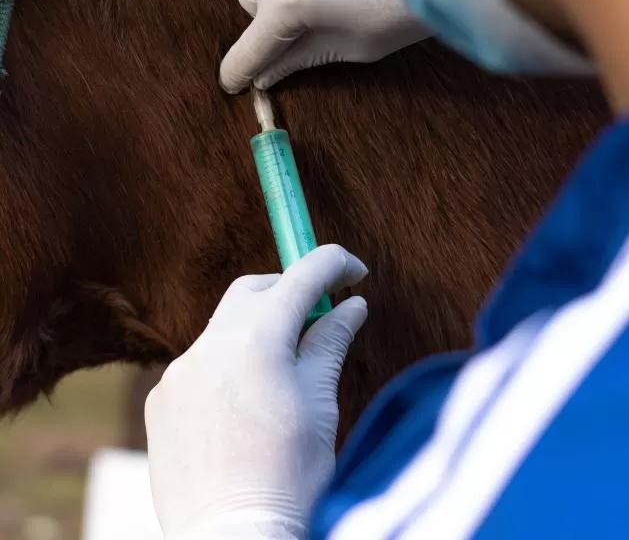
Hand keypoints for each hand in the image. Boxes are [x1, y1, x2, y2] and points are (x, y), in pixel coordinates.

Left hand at [145, 245, 368, 539]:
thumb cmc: (288, 476)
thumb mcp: (321, 404)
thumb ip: (330, 343)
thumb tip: (351, 305)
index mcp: (258, 340)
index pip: (300, 276)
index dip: (332, 265)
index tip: (354, 270)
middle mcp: (211, 345)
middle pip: (253, 290)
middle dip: (288, 291)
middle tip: (319, 316)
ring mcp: (179, 373)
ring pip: (224, 328)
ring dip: (256, 333)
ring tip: (282, 375)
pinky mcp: (161, 401)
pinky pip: (199, 365)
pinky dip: (227, 367)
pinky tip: (245, 407)